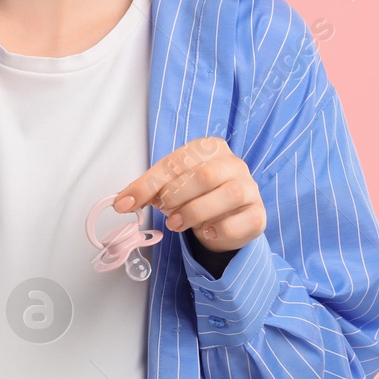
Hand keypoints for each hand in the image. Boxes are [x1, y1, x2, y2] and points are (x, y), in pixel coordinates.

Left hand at [112, 136, 264, 254]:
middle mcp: (234, 164)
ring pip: (227, 196)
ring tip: (177, 224)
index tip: (125, 204)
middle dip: (176, 196)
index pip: (176, 162)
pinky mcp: (257, 214)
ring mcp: (250, 188)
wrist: (226, 218)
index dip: (148, 184)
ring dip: (195, 213)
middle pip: (205, 175)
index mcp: (210, 148)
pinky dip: (217, 229)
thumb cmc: (195, 195)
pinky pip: (240, 222)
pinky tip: (205, 231)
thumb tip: (121, 202)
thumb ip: (148, 190)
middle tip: (164, 212)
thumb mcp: (169, 186)